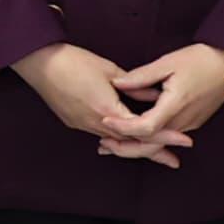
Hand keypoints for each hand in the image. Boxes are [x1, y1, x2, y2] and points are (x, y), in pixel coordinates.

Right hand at [20, 41, 169, 157]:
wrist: (40, 63)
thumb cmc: (74, 61)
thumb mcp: (110, 70)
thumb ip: (135, 86)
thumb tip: (155, 95)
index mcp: (107, 110)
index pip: (143, 129)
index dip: (165, 136)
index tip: (184, 141)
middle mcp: (95, 123)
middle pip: (130, 144)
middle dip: (154, 152)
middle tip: (174, 161)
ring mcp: (82, 125)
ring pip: (115, 143)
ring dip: (135, 148)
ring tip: (155, 155)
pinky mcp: (73, 122)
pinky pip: (101, 136)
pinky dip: (117, 140)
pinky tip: (125, 143)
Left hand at [109, 42, 223, 152]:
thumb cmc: (201, 60)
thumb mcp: (168, 62)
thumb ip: (141, 76)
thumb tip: (117, 84)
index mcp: (176, 104)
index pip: (146, 127)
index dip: (124, 127)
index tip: (105, 120)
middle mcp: (183, 120)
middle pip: (151, 144)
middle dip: (125, 148)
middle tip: (103, 146)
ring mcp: (189, 124)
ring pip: (159, 144)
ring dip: (135, 147)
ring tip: (111, 145)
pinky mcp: (192, 123)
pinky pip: (167, 137)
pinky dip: (148, 140)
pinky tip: (133, 136)